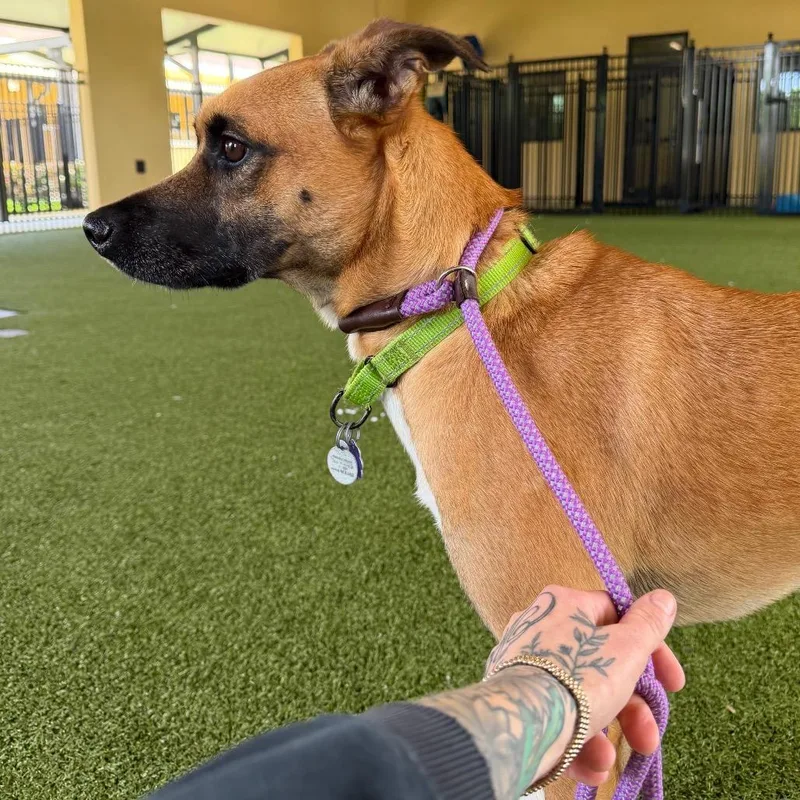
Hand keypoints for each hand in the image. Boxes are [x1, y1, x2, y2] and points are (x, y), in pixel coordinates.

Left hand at [486, 585, 684, 785]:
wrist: (522, 724)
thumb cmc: (578, 679)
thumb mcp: (626, 649)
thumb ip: (648, 625)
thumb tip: (663, 598)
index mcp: (565, 603)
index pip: (616, 616)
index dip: (651, 649)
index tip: (672, 684)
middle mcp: (538, 626)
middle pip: (600, 663)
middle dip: (631, 707)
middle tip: (648, 737)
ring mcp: (521, 662)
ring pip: (577, 695)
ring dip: (603, 732)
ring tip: (608, 761)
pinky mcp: (513, 696)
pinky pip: (552, 713)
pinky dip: (574, 740)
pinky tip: (590, 766)